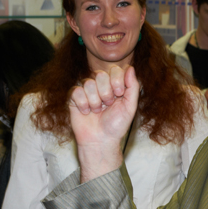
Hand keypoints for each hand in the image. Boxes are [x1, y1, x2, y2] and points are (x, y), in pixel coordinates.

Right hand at [69, 65, 138, 181]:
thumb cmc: (116, 125)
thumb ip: (132, 87)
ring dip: (95, 100)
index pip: (115, 70)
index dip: (117, 80)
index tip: (119, 94)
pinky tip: (86, 112)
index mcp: (115, 85)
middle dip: (106, 92)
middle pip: (100, 74)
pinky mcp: (74, 98)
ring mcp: (87, 91)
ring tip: (97, 111)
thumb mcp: (130, 106)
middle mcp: (101, 86)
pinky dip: (83, 104)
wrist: (101, 141)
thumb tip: (130, 67)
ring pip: (88, 83)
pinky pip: (76, 91)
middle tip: (108, 105)